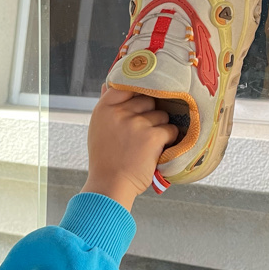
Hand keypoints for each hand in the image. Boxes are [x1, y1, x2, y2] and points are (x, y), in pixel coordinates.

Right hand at [80, 87, 178, 209]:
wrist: (110, 185)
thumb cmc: (105, 159)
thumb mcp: (98, 129)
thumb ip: (106, 107)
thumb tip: (108, 84)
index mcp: (104, 109)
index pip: (126, 85)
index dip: (138, 91)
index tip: (142, 100)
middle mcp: (119, 113)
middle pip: (148, 100)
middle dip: (150, 114)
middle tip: (143, 132)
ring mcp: (136, 124)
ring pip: (161, 115)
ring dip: (160, 128)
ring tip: (148, 144)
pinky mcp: (152, 137)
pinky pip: (170, 130)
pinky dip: (168, 140)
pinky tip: (158, 150)